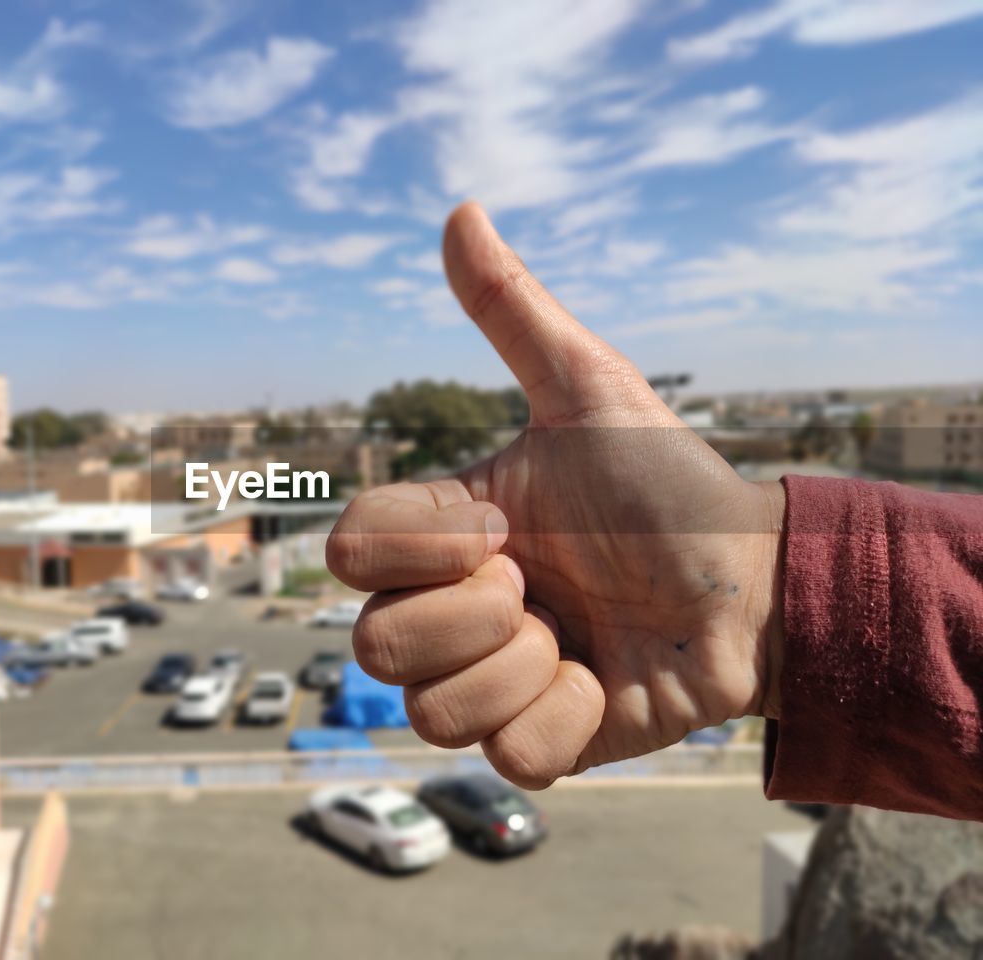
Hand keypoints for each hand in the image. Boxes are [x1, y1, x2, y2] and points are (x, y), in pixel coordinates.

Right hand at [327, 203, 785, 788]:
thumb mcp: (588, 392)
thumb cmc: (665, 483)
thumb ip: (514, 313)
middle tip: (544, 586)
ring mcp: (490, 683)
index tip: (505, 526)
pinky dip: (564, 720)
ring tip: (578, 637)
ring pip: (430, 713)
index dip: (422, 547)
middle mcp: (448, 613)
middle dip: (474, 616)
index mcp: (442, 537)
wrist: (755, 582)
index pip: (350, 553)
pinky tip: (601, 682)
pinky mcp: (538, 743)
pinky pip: (505, 758)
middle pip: (375, 646)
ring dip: (523, 667)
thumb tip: (460, 209)